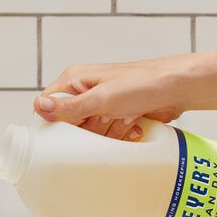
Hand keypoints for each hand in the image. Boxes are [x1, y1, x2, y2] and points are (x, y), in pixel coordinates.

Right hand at [34, 56, 194, 139]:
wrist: (178, 89)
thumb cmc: (143, 84)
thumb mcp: (102, 98)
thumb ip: (70, 106)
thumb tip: (39, 107)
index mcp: (75, 80)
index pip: (49, 106)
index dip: (55, 124)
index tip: (67, 136)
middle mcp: (85, 90)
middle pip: (71, 124)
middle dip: (88, 131)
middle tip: (104, 124)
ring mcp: (102, 104)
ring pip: (91, 132)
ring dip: (108, 133)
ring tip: (125, 119)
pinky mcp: (116, 114)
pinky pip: (108, 134)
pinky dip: (120, 135)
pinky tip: (134, 124)